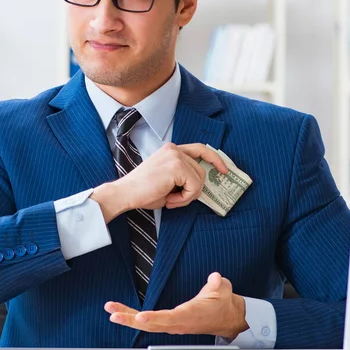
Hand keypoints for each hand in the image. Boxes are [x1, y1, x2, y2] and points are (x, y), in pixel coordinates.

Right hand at [93, 143, 227, 222]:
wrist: (125, 193)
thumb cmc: (143, 190)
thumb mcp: (168, 180)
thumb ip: (183, 177)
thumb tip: (201, 186)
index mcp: (172, 150)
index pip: (200, 149)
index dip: (215, 159)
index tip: (224, 170)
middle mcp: (175, 149)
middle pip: (201, 171)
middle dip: (194, 189)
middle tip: (177, 199)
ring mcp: (176, 156)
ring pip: (199, 180)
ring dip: (188, 196)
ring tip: (171, 199)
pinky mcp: (176, 167)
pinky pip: (194, 187)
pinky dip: (185, 198)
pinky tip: (170, 200)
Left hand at [104, 272, 248, 338]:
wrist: (227, 316)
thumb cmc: (222, 302)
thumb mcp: (223, 289)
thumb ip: (217, 284)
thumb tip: (214, 278)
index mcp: (191, 314)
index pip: (170, 318)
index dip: (155, 318)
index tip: (140, 317)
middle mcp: (179, 322)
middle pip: (151, 323)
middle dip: (131, 319)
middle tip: (113, 313)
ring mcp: (173, 324)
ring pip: (148, 323)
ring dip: (128, 317)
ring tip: (111, 311)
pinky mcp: (170, 322)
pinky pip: (150, 321)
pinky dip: (134, 317)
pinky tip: (122, 313)